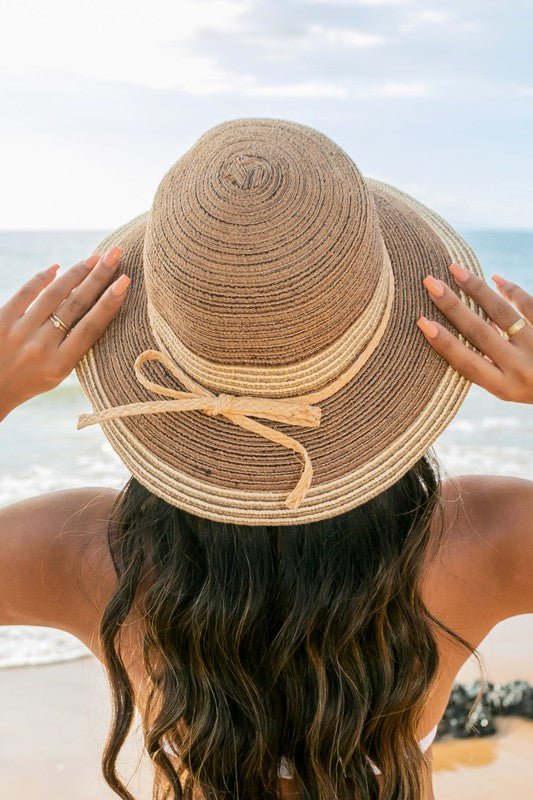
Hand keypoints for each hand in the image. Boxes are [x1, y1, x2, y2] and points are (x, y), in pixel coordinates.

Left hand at [0, 246, 129, 420]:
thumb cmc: (31, 380)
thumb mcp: (58, 373)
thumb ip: (74, 346)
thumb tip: (91, 305)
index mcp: (59, 365)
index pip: (90, 327)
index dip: (109, 302)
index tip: (124, 281)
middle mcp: (40, 347)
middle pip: (76, 305)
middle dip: (98, 277)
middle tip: (115, 254)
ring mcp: (19, 332)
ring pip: (53, 295)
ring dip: (76, 273)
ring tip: (94, 258)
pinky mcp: (1, 320)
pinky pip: (25, 293)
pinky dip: (42, 278)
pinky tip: (57, 267)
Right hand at [416, 262, 532, 403]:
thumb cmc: (531, 385)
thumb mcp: (509, 386)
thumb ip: (488, 365)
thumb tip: (462, 324)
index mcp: (504, 387)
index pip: (466, 363)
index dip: (443, 343)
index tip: (421, 321)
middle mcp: (521, 369)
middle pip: (480, 333)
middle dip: (452, 306)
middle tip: (430, 283)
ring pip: (503, 313)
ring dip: (476, 289)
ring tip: (455, 270)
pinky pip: (529, 305)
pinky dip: (512, 290)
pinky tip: (495, 278)